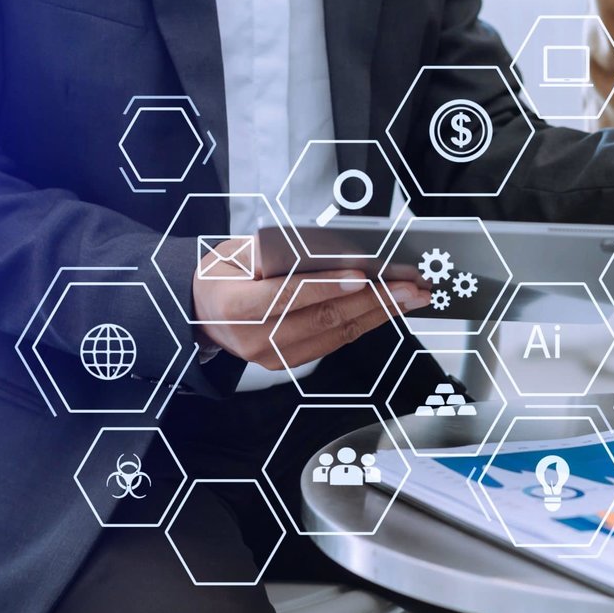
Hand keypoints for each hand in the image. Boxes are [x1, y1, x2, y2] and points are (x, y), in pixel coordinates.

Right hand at [192, 245, 429, 369]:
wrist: (202, 313)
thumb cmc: (223, 274)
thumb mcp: (236, 252)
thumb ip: (276, 252)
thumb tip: (329, 250)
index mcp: (234, 306)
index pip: (284, 296)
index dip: (324, 287)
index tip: (361, 277)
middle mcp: (253, 339)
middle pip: (321, 318)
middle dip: (372, 300)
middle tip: (408, 285)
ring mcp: (272, 356)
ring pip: (335, 334)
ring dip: (380, 314)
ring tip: (411, 296)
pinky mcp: (289, 363)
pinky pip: (334, 342)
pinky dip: (366, 324)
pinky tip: (389, 309)